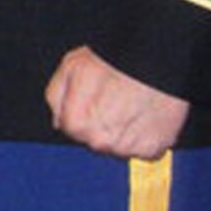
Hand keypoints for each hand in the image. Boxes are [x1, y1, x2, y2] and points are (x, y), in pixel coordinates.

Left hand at [45, 46, 189, 158]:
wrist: (154, 59)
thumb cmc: (113, 60)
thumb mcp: (70, 67)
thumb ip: (56, 97)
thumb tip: (58, 121)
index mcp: (76, 124)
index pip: (71, 130)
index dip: (80, 111)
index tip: (93, 97)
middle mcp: (100, 141)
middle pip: (95, 141)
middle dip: (100, 123)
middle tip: (113, 99)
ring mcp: (127, 148)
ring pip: (119, 147)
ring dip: (123, 132)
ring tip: (131, 105)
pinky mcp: (153, 149)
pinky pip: (145, 150)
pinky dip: (146, 137)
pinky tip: (146, 115)